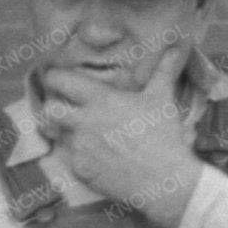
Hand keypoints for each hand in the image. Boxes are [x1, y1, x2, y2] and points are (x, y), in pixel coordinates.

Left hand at [33, 42, 206, 224]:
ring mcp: (80, 148)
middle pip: (48, 110)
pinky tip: (99, 157)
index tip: (58, 79)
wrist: (164, 181)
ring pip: (59, 136)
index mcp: (100, 99)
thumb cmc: (163, 136)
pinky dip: (81, 157)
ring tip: (85, 134)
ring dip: (67, 133)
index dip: (54, 77)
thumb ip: (164, 70)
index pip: (60, 80)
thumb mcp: (162, 98)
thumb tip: (179, 45)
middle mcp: (83, 122)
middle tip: (65, 110)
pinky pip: (71, 160)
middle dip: (53, 109)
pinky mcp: (81, 171)